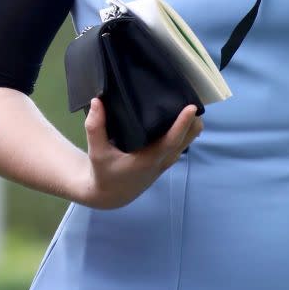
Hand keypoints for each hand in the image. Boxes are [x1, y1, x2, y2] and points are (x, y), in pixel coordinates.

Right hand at [83, 99, 202, 208]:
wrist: (110, 195)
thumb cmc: (104, 173)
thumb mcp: (97, 152)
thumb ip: (95, 128)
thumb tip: (97, 101)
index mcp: (148, 160)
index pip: (171, 140)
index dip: (182, 124)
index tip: (191, 108)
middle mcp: (162, 160)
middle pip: (188, 138)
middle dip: (193, 119)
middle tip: (191, 94)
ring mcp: (166, 161)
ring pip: (188, 140)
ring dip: (190, 123)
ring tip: (186, 99)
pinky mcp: (166, 159)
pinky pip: (182, 142)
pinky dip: (185, 129)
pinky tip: (179, 112)